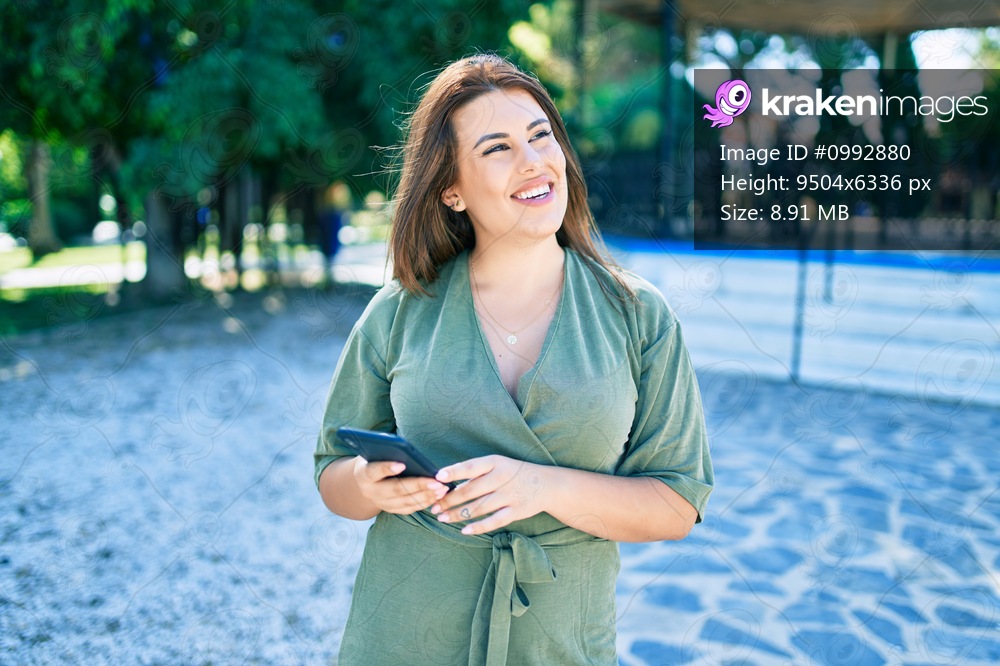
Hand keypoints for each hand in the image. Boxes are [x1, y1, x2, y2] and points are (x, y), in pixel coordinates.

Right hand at [352, 457, 449, 514]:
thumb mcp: (375, 454)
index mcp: (364, 474)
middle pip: (396, 489)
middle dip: (418, 486)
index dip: (387, 468)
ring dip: (426, 496)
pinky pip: (410, 509)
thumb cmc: (375, 461)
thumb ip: (386, 450)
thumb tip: (402, 446)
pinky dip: (425, 503)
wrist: (365, 483)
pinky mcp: (391, 510)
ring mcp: (382, 503)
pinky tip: (437, 496)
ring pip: (405, 502)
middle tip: (436, 482)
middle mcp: (371, 492)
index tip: (402, 464)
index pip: (375, 471)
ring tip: (442, 489)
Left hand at [430, 455, 549, 534]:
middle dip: (449, 500)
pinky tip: (465, 530)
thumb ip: (476, 474)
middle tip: (434, 506)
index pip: (471, 466)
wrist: (546, 484)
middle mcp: (502, 477)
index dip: (454, 472)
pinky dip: (478, 527)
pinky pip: (494, 521)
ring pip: (478, 507)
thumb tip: (448, 484)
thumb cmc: (513, 473)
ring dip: (458, 514)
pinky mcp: (516, 511)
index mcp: (496, 462)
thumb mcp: (497, 465)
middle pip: (471, 490)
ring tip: (442, 518)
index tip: (437, 477)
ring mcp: (510, 495)